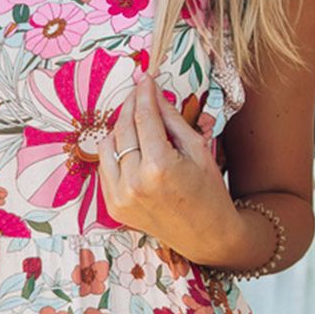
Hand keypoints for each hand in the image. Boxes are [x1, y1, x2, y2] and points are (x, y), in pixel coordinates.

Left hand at [97, 70, 240, 263]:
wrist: (206, 235)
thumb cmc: (209, 191)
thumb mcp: (196, 150)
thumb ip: (171, 120)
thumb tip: (153, 92)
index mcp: (159, 167)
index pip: (144, 118)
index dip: (145, 94)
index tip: (146, 78)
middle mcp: (134, 182)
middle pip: (123, 128)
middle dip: (132, 105)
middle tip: (140, 91)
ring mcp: (120, 196)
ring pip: (108, 145)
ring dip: (120, 127)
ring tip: (138, 120)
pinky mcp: (114, 206)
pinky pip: (105, 167)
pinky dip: (115, 152)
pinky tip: (132, 145)